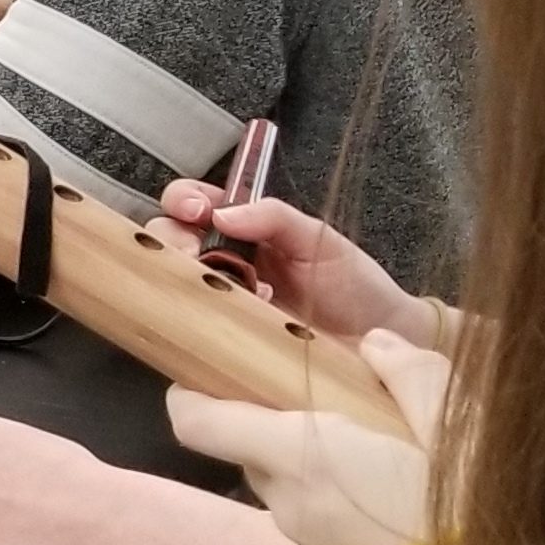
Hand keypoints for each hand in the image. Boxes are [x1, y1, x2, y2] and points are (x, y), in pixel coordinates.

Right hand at [150, 185, 448, 350]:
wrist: (378, 342)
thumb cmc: (353, 286)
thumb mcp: (318, 239)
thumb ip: (274, 217)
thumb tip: (222, 215)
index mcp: (242, 230)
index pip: (193, 204)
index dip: (185, 201)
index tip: (197, 211)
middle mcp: (220, 263)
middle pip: (167, 239)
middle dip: (171, 238)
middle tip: (193, 252)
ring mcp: (216, 302)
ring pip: (169, 281)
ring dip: (185, 277)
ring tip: (229, 288)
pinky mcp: (218, 340)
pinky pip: (186, 326)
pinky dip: (197, 318)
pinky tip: (233, 319)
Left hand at [168, 329, 449, 544]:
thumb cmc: (474, 512)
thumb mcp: (458, 425)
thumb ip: (411, 375)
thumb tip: (376, 345)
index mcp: (300, 457)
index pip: (198, 424)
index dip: (191, 396)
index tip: (210, 374)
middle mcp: (289, 507)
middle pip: (253, 454)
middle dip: (281, 427)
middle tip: (339, 408)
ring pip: (290, 496)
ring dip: (317, 473)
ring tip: (384, 463)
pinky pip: (319, 535)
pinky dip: (340, 514)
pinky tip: (398, 513)